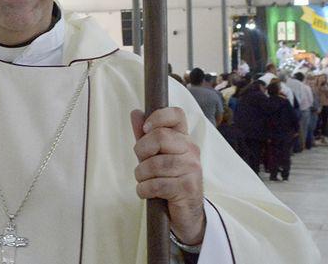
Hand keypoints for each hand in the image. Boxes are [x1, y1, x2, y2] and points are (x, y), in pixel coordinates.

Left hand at [130, 108, 204, 245]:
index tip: (146, 129)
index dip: (158, 117)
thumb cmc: (168, 180)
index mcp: (184, 139)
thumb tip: (135, 112)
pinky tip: (146, 192)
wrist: (186, 214)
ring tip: (144, 181)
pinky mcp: (188, 188)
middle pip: (160, 137)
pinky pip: (157, 184)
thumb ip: (146, 136)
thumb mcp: (155, 156)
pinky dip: (144, 189)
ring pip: (155, 164)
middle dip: (141, 151)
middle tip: (141, 163)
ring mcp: (192, 169)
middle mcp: (191, 150)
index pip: (176, 114)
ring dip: (141, 175)